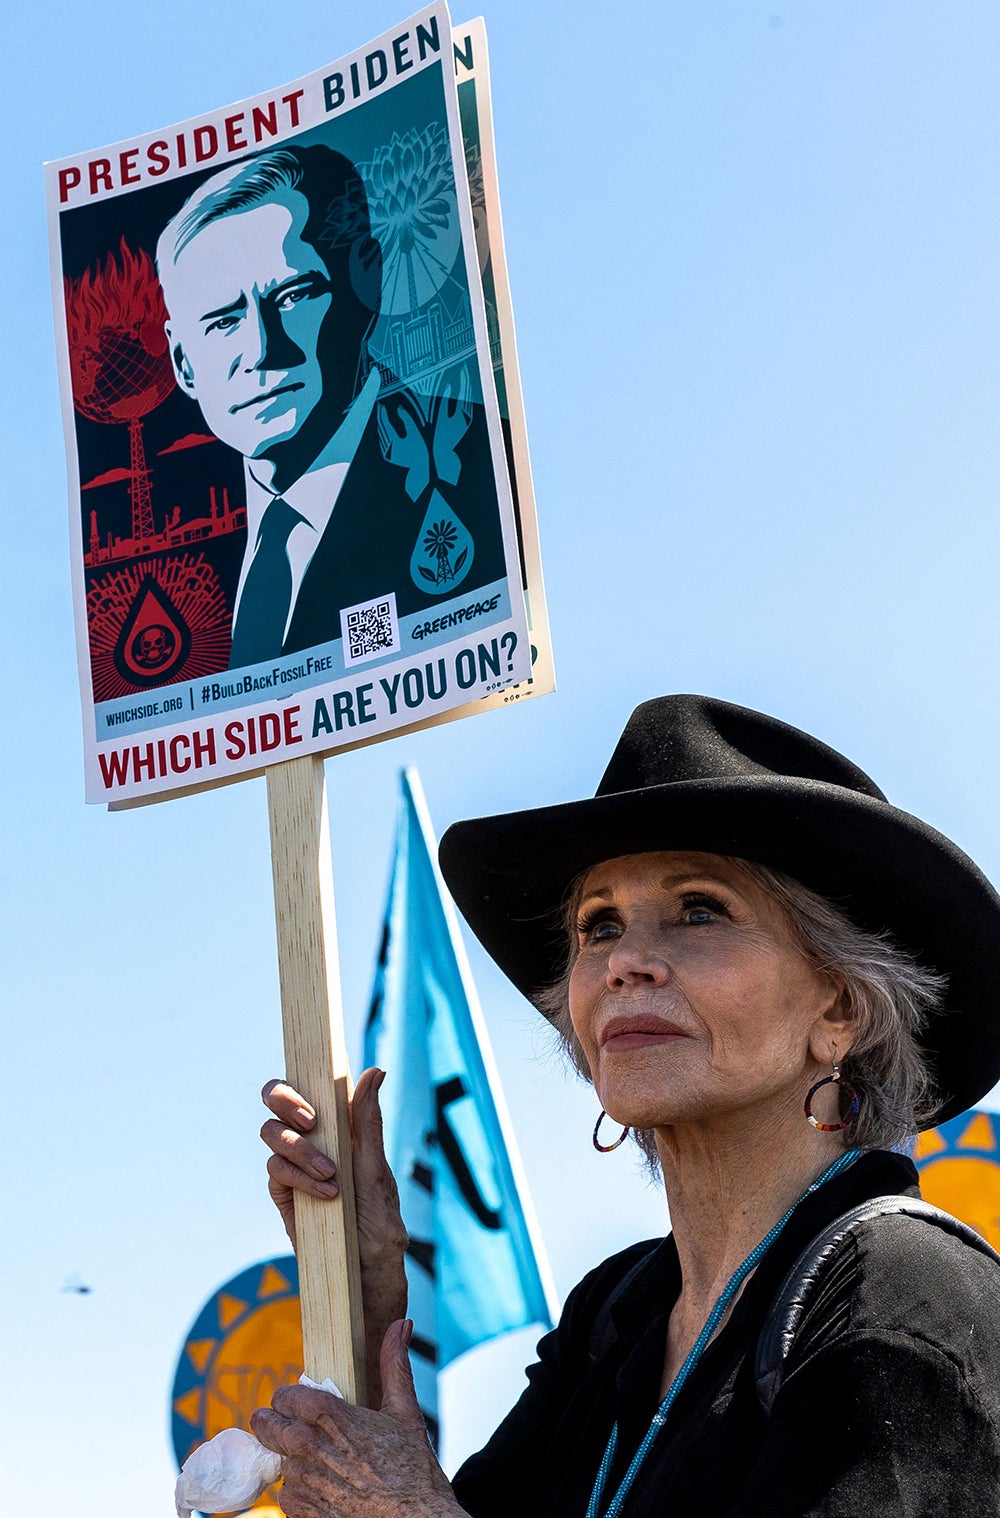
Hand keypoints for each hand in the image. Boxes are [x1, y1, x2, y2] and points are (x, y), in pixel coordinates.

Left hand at [252, 1320, 461, 1517]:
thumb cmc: (413, 1468)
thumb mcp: (405, 1411)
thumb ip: (394, 1364)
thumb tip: (401, 1323)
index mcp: (328, 1415)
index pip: (283, 1395)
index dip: (291, 1398)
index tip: (300, 1402)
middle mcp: (307, 1447)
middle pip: (265, 1425)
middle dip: (274, 1422)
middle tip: (291, 1425)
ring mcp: (301, 1482)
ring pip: (276, 1459)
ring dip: (289, 1458)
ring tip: (316, 1459)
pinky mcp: (301, 1512)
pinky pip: (284, 1494)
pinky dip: (297, 1488)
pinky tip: (322, 1485)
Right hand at [261, 1069, 408, 1404]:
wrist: (367, 1278)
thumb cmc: (380, 1224)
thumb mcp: (377, 1169)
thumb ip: (369, 1121)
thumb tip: (374, 1069)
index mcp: (338, 1126)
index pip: (308, 1084)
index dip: (300, 1076)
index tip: (317, 1089)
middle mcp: (312, 1140)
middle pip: (275, 1098)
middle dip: (286, 1101)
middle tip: (312, 1119)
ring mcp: (293, 1166)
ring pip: (272, 1133)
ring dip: (300, 1148)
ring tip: (331, 1175)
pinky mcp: (282, 1195)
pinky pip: (275, 1171)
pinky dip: (298, 1177)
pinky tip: (325, 1194)